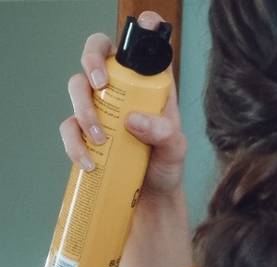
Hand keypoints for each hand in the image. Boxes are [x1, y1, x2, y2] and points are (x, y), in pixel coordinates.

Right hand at [60, 12, 192, 266]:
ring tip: (101, 139)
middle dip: (93, 61)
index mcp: (151, 86)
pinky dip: (75, 143)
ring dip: (84, 109)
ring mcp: (101, 108)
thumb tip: (135, 120)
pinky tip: (90, 161)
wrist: (151, 198)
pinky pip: (68, 126)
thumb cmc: (166, 166)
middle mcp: (123, 90)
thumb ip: (165, 134)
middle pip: (98, 53)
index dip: (142, 31)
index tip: (143, 27)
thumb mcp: (176, 150)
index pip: (144, 49)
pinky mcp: (84, 130)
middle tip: (100, 84)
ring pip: (77, 86)